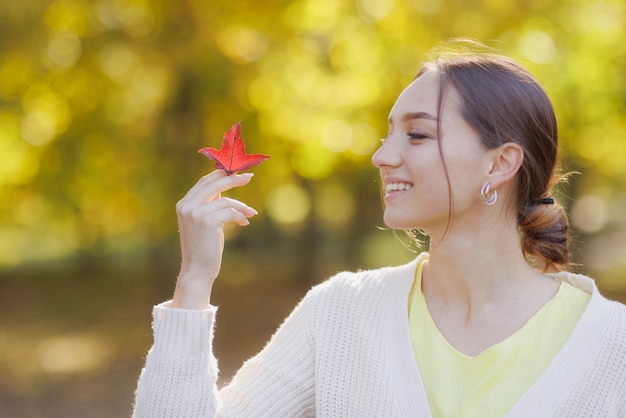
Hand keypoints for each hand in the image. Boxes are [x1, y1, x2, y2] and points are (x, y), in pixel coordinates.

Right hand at [172, 170, 257, 308]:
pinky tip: (245, 223)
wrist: (197, 270)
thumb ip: (209, 204)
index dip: (221, 174)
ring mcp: (196, 213)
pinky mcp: (208, 222)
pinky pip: (231, 212)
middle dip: (233, 179)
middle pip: (214, 183)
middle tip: (249, 177)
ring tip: (251, 213)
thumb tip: (226, 186)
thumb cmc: (203, 247)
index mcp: (184, 204)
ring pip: (226, 200)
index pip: (204, 182)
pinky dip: (241, 216)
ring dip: (242, 206)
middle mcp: (187, 206)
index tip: (237, 172)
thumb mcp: (203, 222)